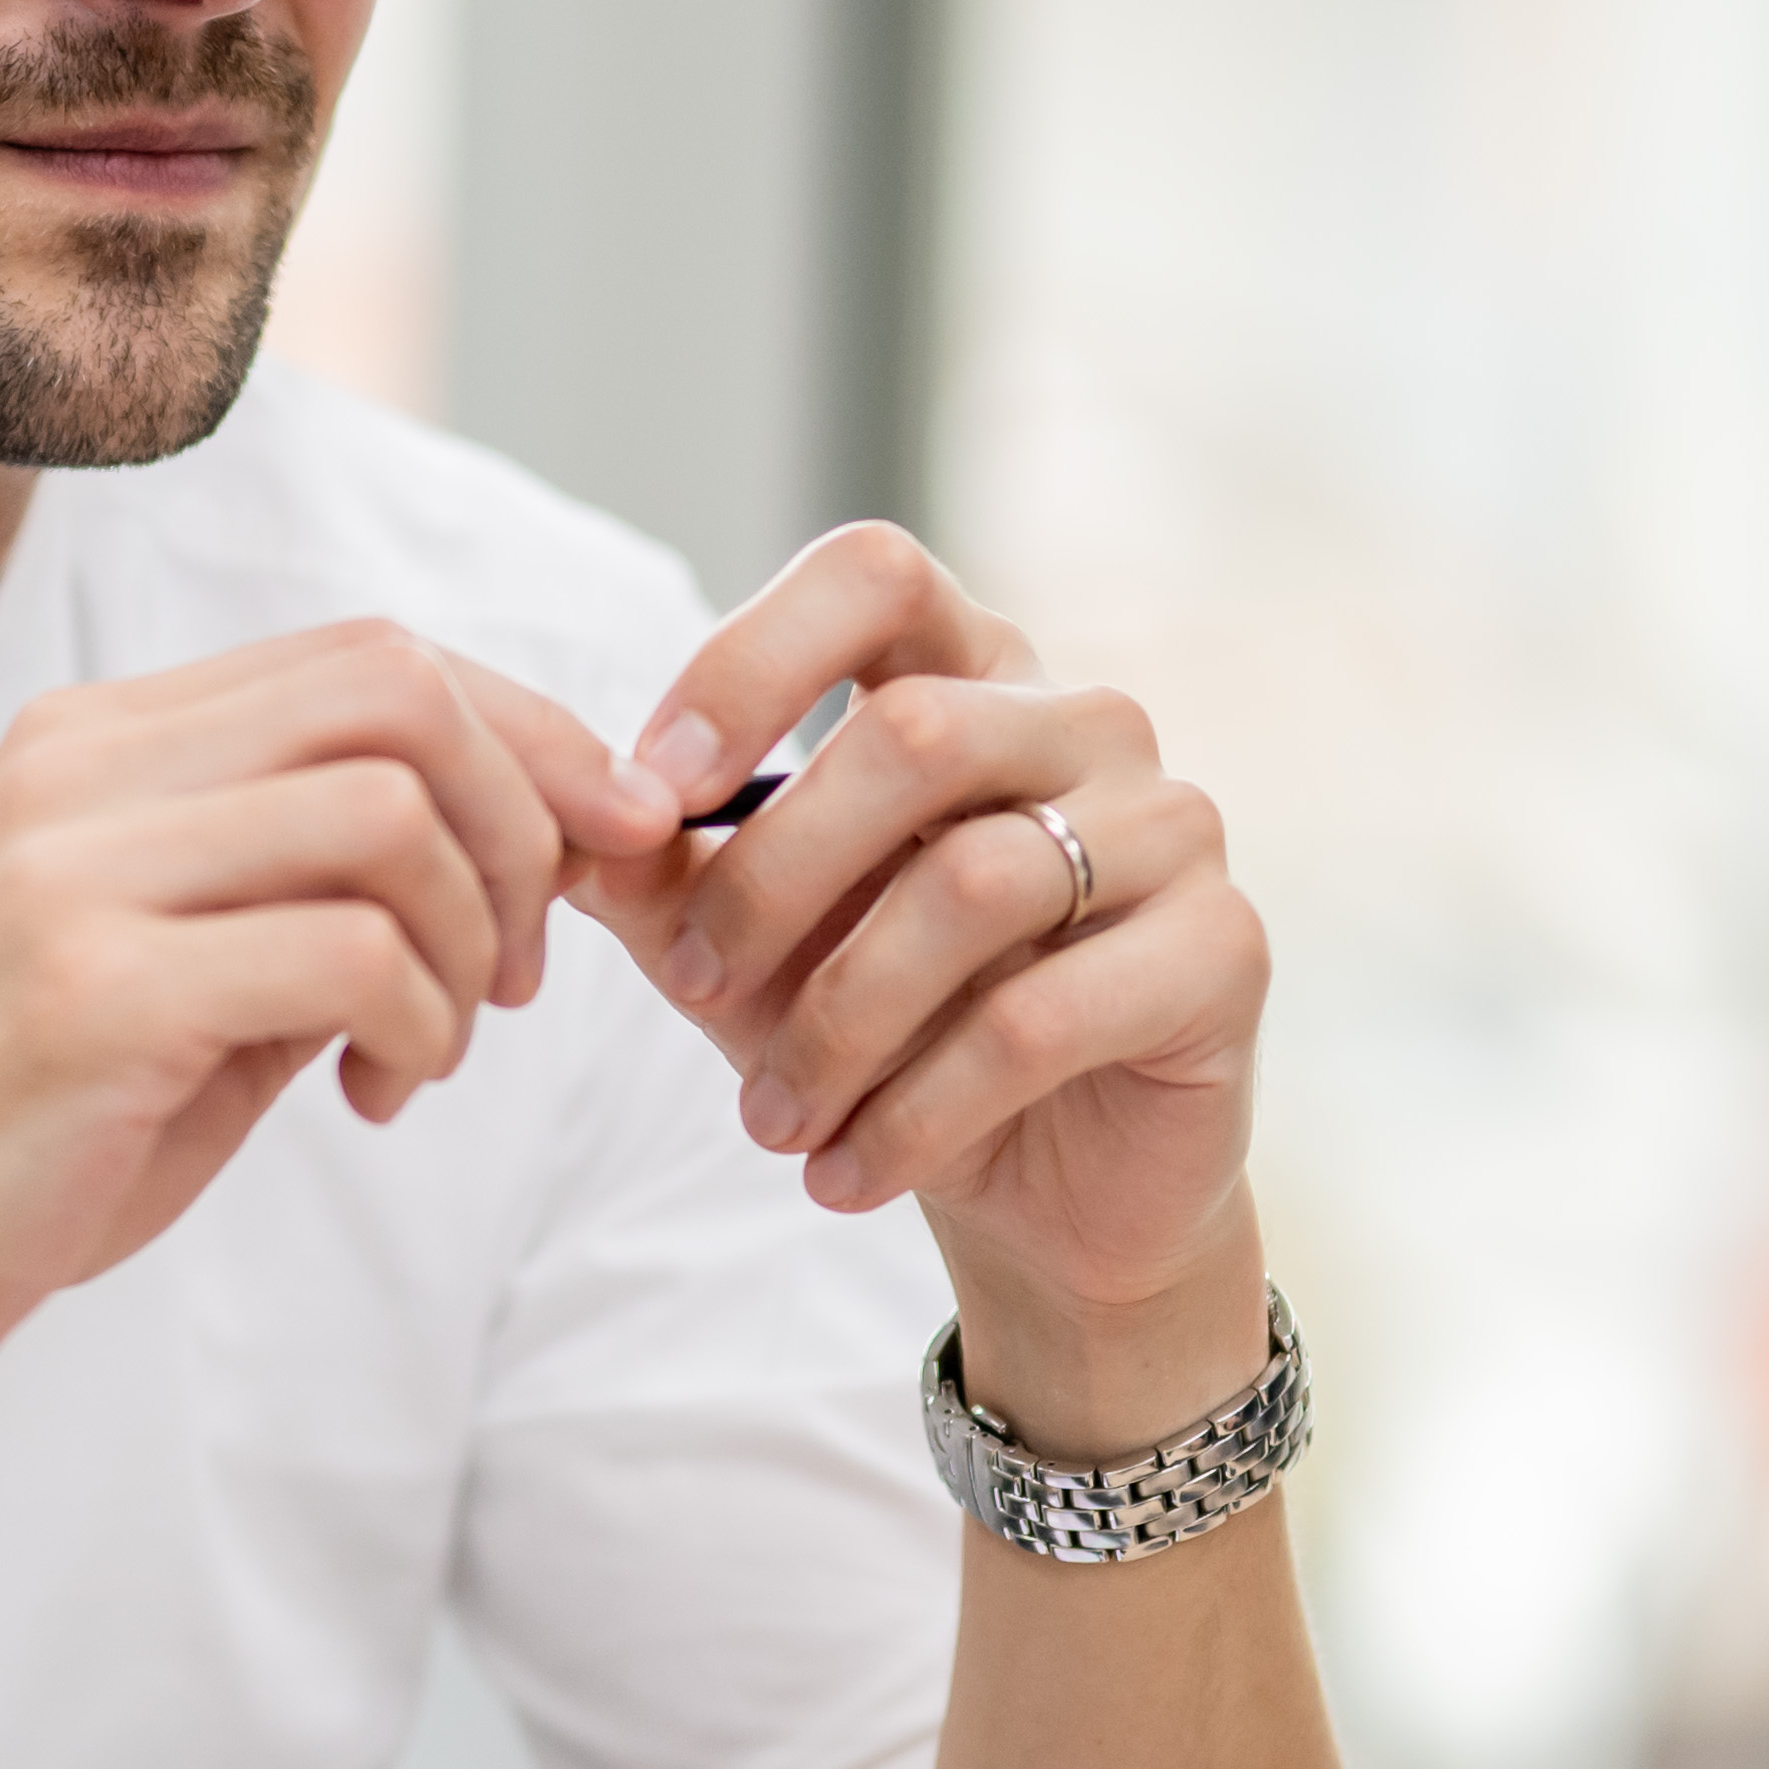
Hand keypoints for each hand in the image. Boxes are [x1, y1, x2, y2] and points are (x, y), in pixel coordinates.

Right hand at [0, 620, 653, 1457]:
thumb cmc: (14, 1142)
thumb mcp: (176, 979)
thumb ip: (311, 895)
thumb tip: (529, 844)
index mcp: (92, 743)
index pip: (370, 655)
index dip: (527, 734)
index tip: (605, 843)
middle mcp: (77, 771)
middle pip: (398, 690)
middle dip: (523, 822)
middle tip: (522, 971)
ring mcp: (73, 872)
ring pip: (389, 812)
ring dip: (472, 943)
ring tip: (431, 1049)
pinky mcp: (91, 991)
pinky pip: (351, 953)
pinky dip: (419, 1023)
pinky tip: (378, 1092)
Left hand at [606, 528, 1267, 1425]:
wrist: (1044, 1195)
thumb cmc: (884, 1033)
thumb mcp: (743, 945)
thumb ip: (654, 869)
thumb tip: (544, 811)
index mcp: (970, 673)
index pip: (873, 573)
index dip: (752, 660)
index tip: (651, 791)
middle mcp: (1085, 719)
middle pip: (909, 735)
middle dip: (770, 879)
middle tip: (695, 994)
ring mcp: (1173, 824)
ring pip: (969, 887)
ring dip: (836, 1024)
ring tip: (769, 1124)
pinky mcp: (1224, 951)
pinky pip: (1041, 1016)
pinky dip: (917, 1110)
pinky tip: (845, 1174)